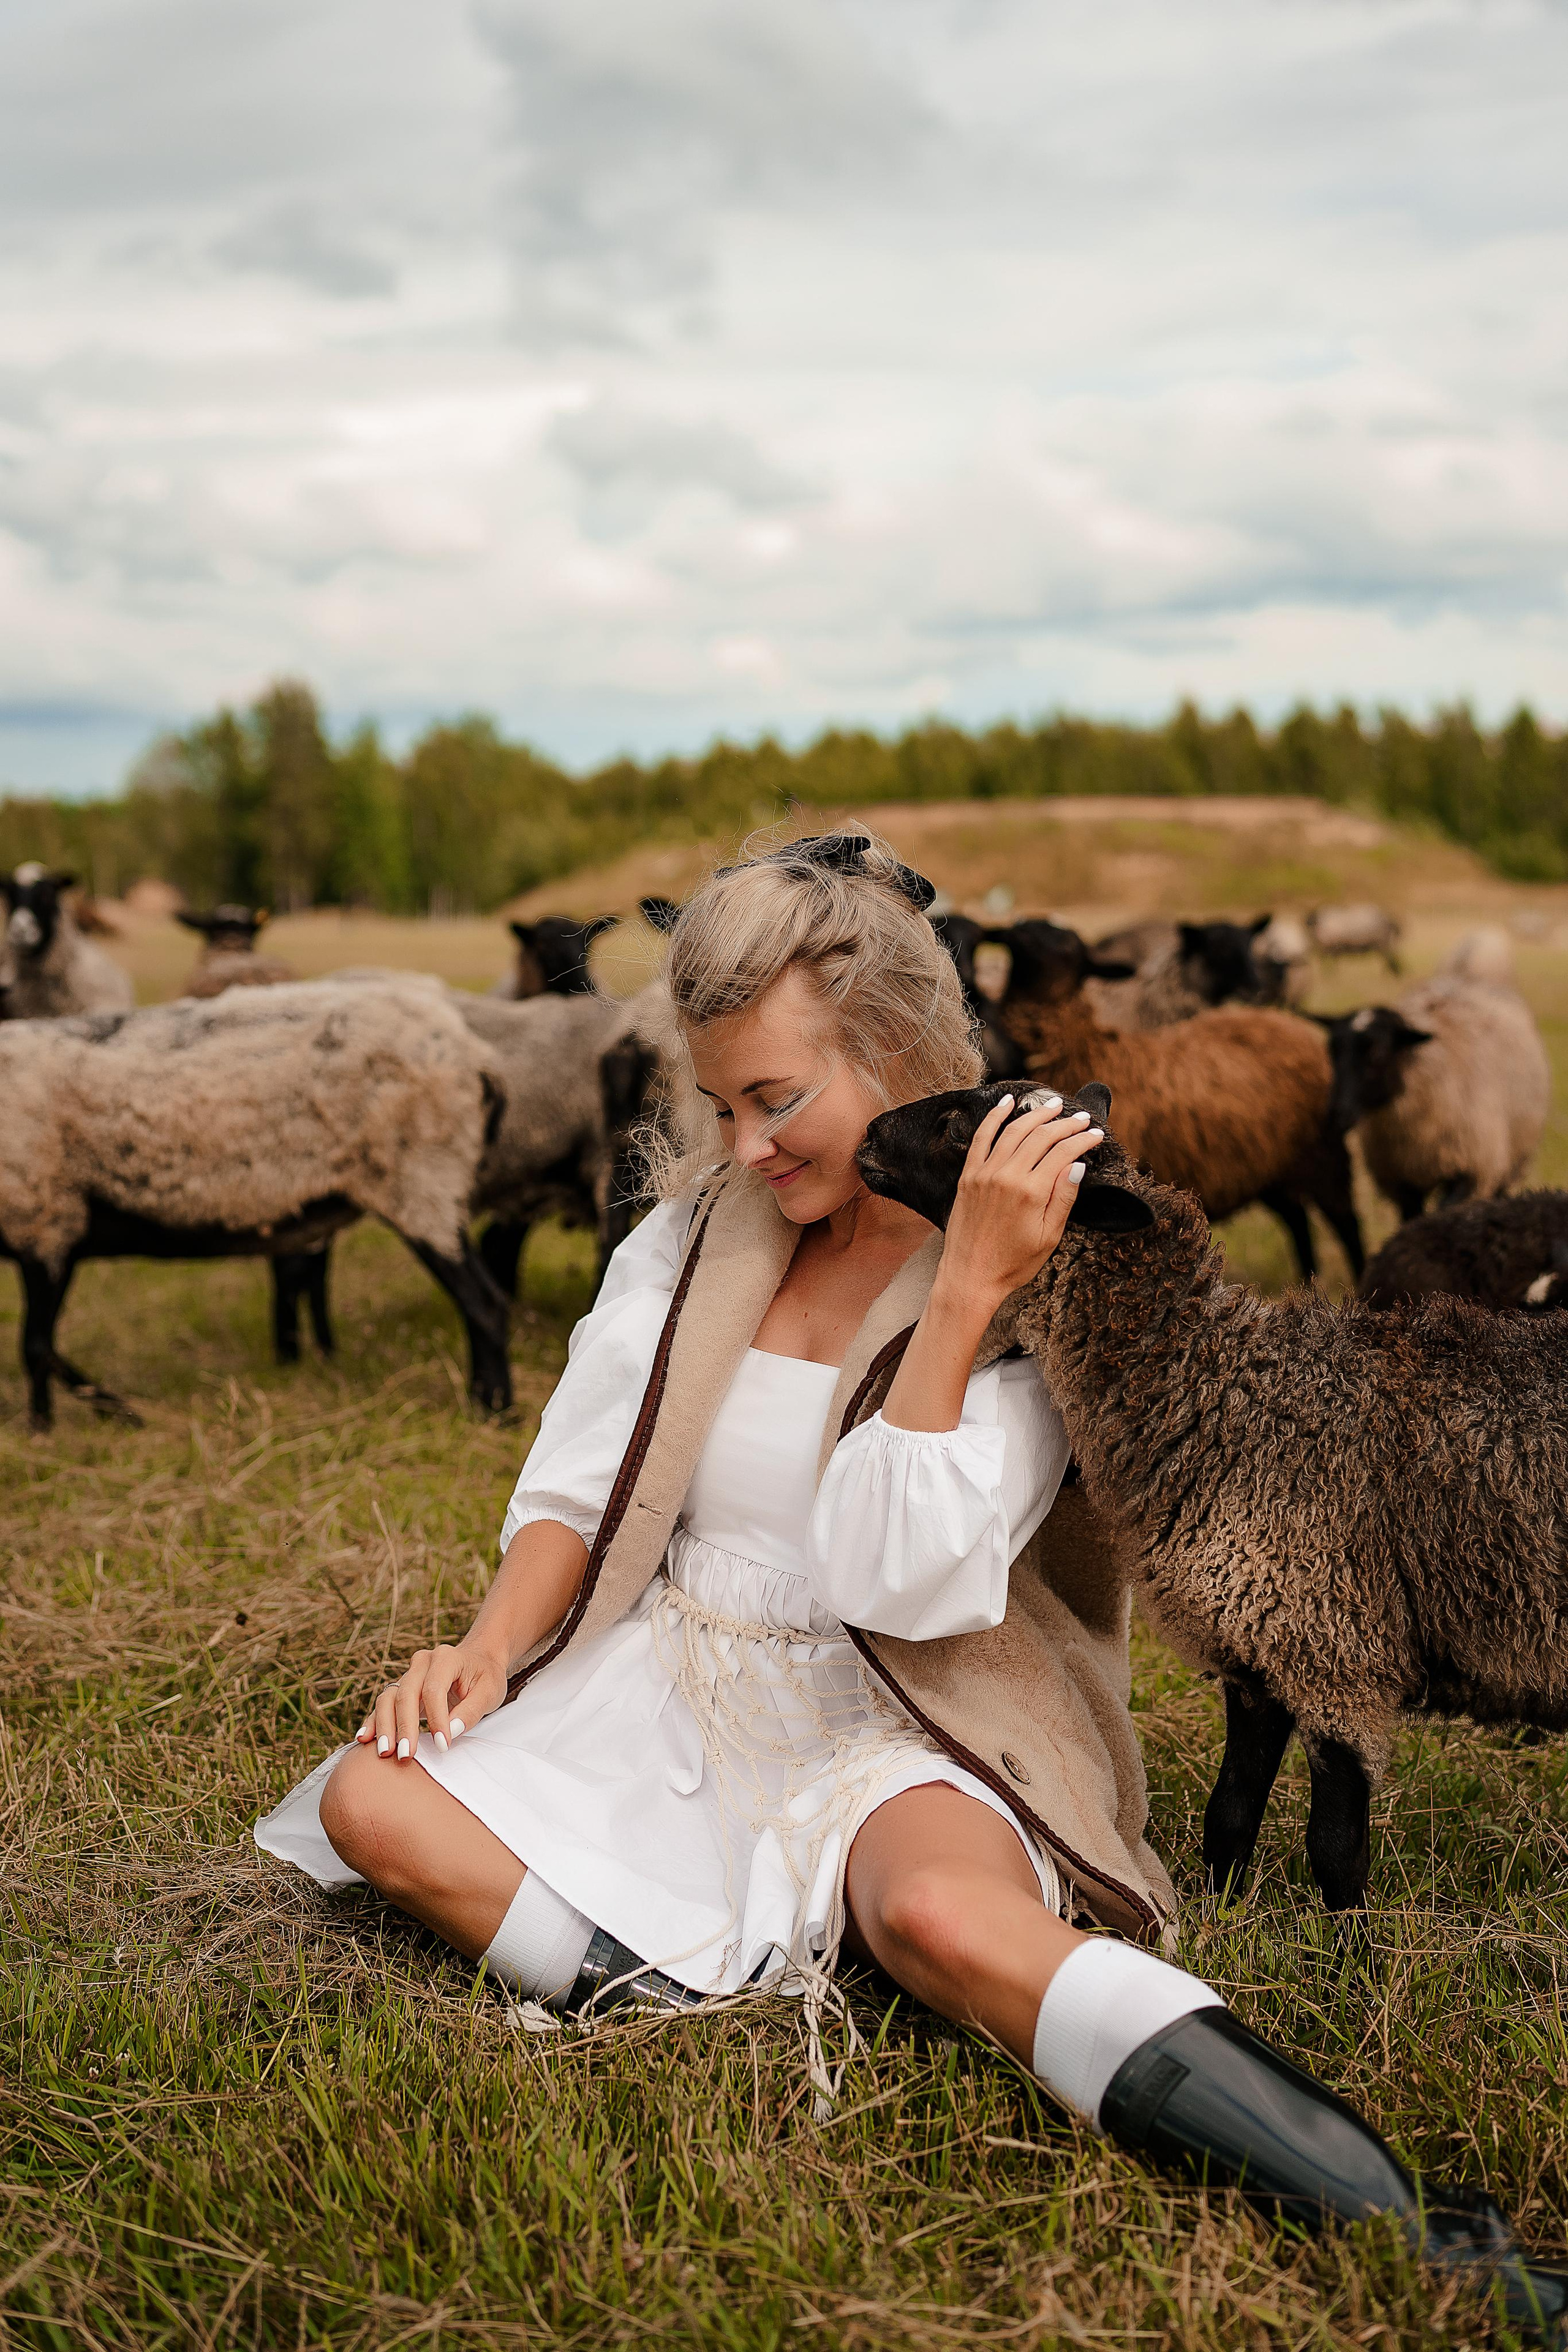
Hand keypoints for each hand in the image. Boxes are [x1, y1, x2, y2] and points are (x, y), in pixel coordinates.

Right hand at [353, 1640, 509, 1761]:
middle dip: (404, 1727)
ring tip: (384, 1752)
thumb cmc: (486, 1677)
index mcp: (446, 1657)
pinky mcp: (402, 1687)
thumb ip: (471, 1711)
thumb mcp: (490, 1692)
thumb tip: (450, 1732)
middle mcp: (422, 1662)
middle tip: (406, 1755)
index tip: (443, 1746)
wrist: (478, 1660)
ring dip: (385, 1726)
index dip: (437, 1719)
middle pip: (406, 1694)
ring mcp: (409, 1673)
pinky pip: (383, 1703)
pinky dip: (374, 1721)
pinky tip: (364, 1738)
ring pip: (389, 1698)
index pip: (434, 1690)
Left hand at [934, 1092, 1101, 1314]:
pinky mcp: (968, 1176)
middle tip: (1082, 1117)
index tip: (1096, 1135)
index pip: (1063, 1153)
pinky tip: (1008, 1103)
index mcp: (1031, 1192)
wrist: (969, 1277)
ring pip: (1014, 1131)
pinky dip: (994, 1117)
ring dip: (1036, 1115)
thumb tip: (1077, 1165)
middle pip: (1041, 1137)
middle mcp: (1007, 1176)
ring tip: (1055, 1105)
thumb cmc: (1013, 1264)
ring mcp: (984, 1173)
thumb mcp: (1049, 1237)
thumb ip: (1063, 1198)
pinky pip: (981, 1138)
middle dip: (1065, 1124)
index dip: (1083, 1141)